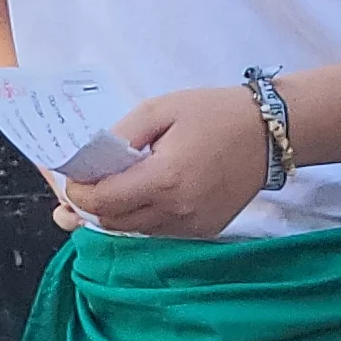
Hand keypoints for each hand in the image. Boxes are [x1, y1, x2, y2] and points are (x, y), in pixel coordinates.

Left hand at [59, 86, 272, 239]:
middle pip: (112, 222)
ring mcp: (193, 225)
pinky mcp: (205, 230)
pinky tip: (143, 193)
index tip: (70, 179)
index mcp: (164, 180)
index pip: (102, 202)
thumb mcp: (158, 110)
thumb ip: (119, 137)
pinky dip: (142, 216)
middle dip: (91, 206)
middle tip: (83, 184)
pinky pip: (159, 230)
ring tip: (112, 186)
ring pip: (134, 230)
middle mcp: (178, 211)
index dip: (77, 194)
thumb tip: (88, 160)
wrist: (270, 133)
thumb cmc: (214, 113)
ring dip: (116, 213)